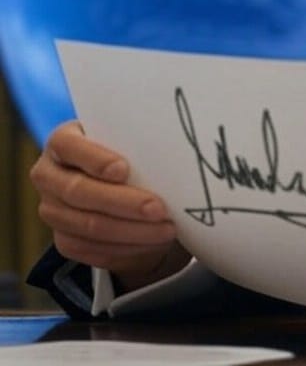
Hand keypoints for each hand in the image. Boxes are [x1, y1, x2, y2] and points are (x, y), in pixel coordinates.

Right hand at [30, 120, 190, 291]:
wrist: (117, 184)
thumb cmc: (128, 153)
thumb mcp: (129, 140)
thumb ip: (138, 142)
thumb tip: (173, 147)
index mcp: (61, 142)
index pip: (69, 146)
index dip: (95, 159)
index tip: (124, 169)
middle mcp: (48, 176)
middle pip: (79, 192)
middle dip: (124, 203)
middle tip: (159, 208)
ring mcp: (52, 210)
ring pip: (88, 226)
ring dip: (132, 231)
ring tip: (167, 229)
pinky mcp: (64, 239)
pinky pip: (93, 250)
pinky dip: (127, 248)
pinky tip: (153, 242)